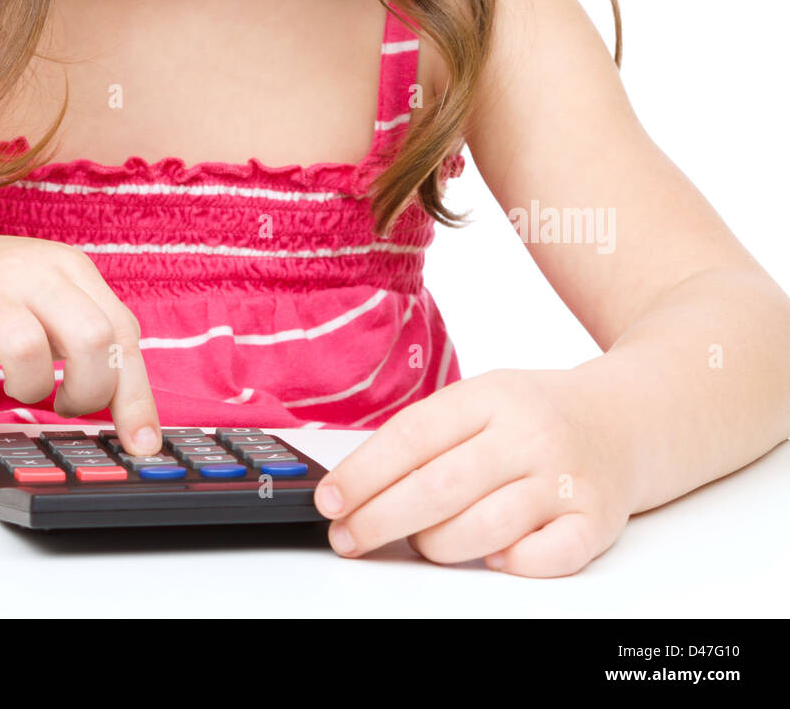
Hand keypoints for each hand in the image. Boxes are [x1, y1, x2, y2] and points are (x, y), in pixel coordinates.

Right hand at [0, 233, 160, 453]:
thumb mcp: (50, 303)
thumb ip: (91, 341)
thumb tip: (136, 419)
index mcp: (67, 267)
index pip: (122, 330)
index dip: (135, 395)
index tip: (141, 443)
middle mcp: (28, 270)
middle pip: (90, 337)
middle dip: (88, 390)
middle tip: (67, 404)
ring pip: (29, 353)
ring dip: (28, 389)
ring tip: (17, 383)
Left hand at [312, 367, 635, 575]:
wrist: (628, 418)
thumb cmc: (538, 414)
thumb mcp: (485, 398)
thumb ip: (433, 434)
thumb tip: (358, 485)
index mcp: (492, 395)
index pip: (413, 436)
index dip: (363, 474)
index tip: (330, 501)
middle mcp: (530, 434)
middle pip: (438, 488)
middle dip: (380, 520)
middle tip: (349, 538)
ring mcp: (566, 478)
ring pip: (481, 530)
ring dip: (436, 547)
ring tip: (421, 543)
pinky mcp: (596, 522)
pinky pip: (541, 559)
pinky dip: (506, 563)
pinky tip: (490, 554)